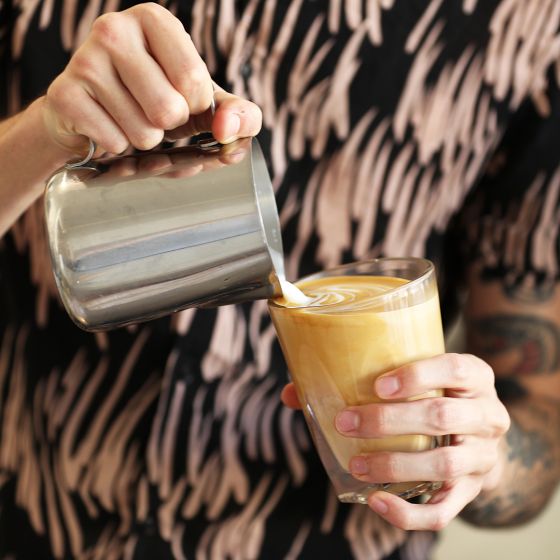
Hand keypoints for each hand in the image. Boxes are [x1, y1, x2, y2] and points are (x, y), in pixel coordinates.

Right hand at [42, 3, 260, 155]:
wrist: (94, 113)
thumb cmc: (156, 99)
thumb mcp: (204, 101)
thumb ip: (239, 113)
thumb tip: (230, 129)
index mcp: (155, 22)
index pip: (194, 80)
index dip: (197, 107)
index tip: (185, 101)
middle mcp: (115, 29)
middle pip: (169, 109)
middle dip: (171, 126)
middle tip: (155, 113)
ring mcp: (84, 60)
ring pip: (144, 132)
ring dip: (145, 139)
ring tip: (131, 119)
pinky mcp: (64, 95)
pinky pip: (115, 144)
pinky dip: (119, 148)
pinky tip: (108, 127)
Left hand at [281, 353, 510, 529]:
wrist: (474, 436)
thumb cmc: (431, 397)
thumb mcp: (413, 380)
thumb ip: (359, 378)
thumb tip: (292, 392)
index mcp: (474, 378)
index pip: (455, 370)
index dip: (418, 376)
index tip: (377, 385)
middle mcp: (488, 415)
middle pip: (443, 417)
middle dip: (388, 421)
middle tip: (345, 423)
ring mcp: (483, 457)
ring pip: (444, 464)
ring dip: (394, 465)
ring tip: (355, 465)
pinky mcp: (471, 493)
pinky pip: (444, 511)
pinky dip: (408, 512)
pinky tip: (375, 501)